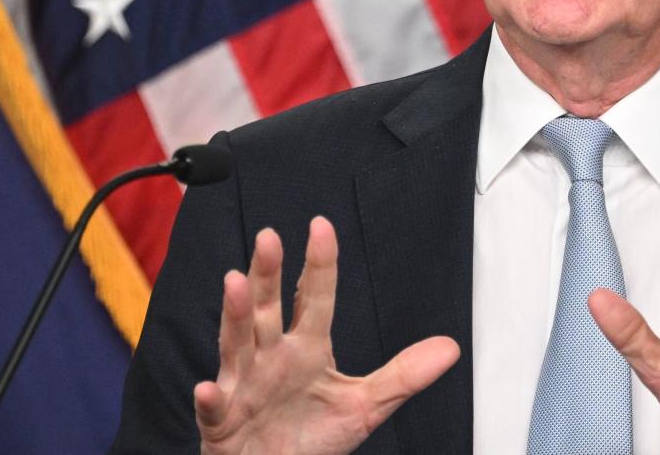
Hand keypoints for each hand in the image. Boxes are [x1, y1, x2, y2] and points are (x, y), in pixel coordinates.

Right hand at [193, 216, 459, 454]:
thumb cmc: (311, 436)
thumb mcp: (365, 405)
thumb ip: (404, 375)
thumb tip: (451, 348)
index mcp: (306, 349)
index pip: (314, 299)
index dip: (320, 264)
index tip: (322, 226)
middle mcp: (271, 358)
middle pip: (267, 308)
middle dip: (268, 274)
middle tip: (271, 237)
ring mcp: (244, 387)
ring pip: (237, 345)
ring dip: (235, 315)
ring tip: (235, 283)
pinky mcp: (222, 423)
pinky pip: (214, 409)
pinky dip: (210, 400)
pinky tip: (208, 388)